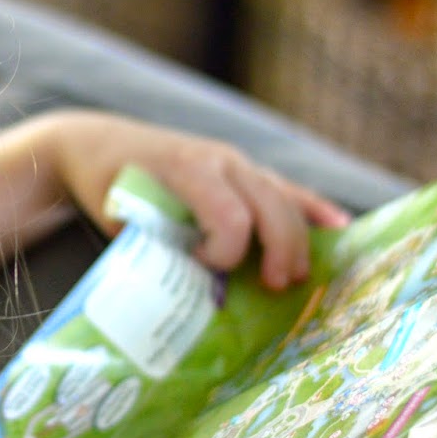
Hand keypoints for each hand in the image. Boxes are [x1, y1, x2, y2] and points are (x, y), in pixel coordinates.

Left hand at [41, 110, 350, 287]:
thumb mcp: (120, 217)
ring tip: (300, 276)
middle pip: (269, 205)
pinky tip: (339, 227)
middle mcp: (218, 160)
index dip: (228, 251)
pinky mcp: (241, 168)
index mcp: (185, 169)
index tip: (209, 270)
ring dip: (298, 238)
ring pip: (282, 196)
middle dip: (280, 249)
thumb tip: (185, 293)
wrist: (97, 144)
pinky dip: (312, 207)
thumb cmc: (105, 186)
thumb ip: (154, 246)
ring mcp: (234, 161)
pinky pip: (284, 187)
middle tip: (276, 288)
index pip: (228, 214)